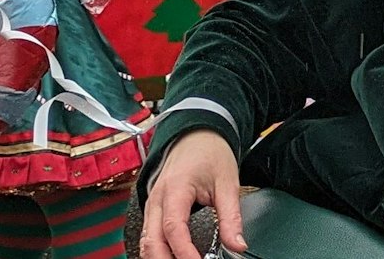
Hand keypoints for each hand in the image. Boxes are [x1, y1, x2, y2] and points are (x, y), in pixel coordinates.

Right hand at [139, 128, 244, 258]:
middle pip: (152, 240)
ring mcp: (151, 205)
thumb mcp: (228, 182)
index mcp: (175, 188)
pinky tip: (172, 258)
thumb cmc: (210, 154)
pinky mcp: (153, 210)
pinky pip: (149, 236)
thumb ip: (231, 216)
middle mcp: (157, 199)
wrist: (196, 136)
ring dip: (160, 257)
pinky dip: (158, 250)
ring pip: (146, 241)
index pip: (174, 228)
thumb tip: (237, 244)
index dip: (184, 252)